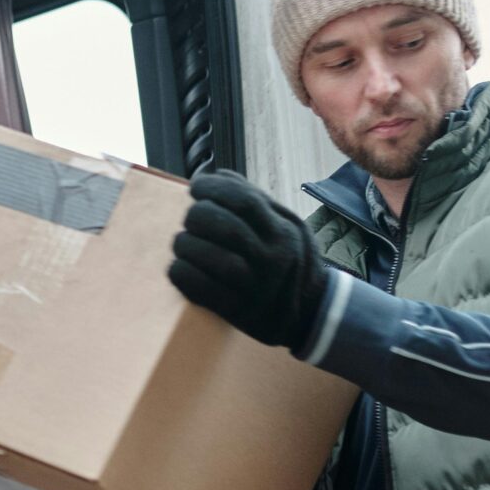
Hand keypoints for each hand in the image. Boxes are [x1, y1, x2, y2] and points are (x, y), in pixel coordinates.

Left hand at [168, 170, 328, 349]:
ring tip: (182, 242)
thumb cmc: (290, 262)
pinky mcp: (239, 312)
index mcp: (284, 233)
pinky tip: (178, 266)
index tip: (196, 187)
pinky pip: (200, 289)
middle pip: (225, 227)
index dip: (214, 188)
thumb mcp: (289, 226)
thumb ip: (258, 201)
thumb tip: (219, 175)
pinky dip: (181, 273)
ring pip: (210, 257)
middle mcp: (273, 259)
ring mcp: (256, 288)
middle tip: (190, 219)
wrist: (311, 314)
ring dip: (185, 244)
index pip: (245, 201)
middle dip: (197, 215)